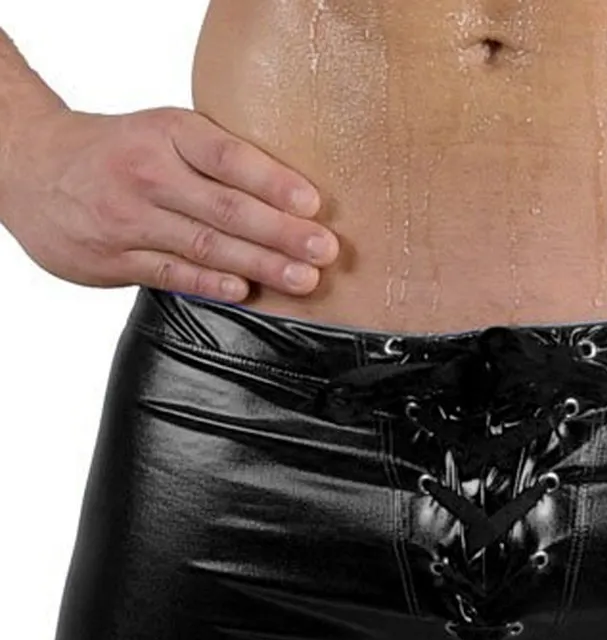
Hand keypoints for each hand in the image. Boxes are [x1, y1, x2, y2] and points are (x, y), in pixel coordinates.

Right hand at [0, 105, 339, 300]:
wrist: (32, 166)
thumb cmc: (122, 151)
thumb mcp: (165, 134)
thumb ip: (219, 160)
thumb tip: (296, 200)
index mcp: (168, 133)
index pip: (228, 157)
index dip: (273, 182)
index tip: (313, 204)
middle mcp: (148, 173)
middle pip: (225, 208)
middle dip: (281, 233)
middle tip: (324, 250)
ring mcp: (129, 218)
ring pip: (204, 245)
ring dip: (259, 265)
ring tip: (303, 279)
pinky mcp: (114, 257)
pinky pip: (170, 274)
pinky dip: (209, 284)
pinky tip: (244, 290)